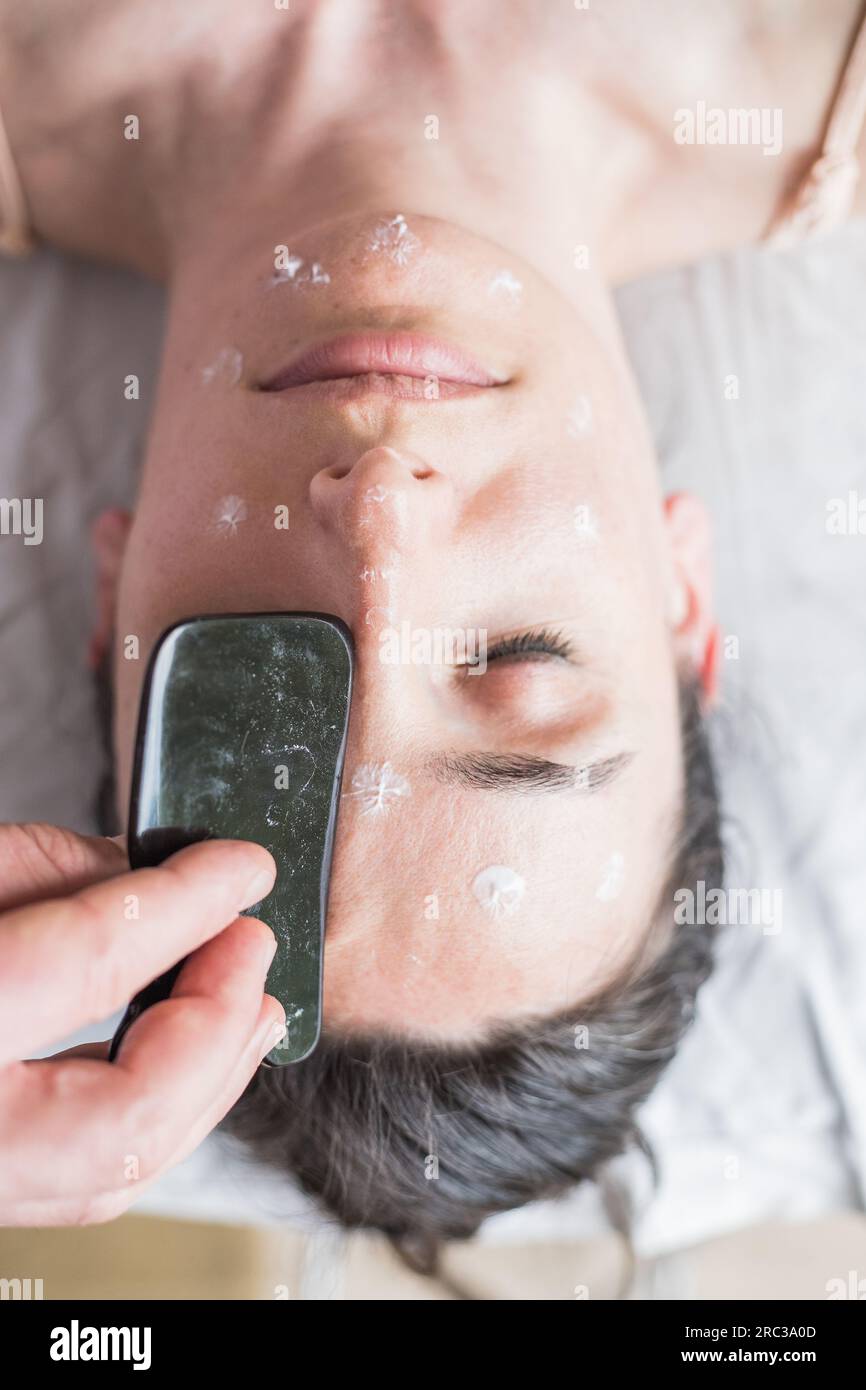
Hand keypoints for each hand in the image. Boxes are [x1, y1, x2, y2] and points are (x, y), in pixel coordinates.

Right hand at [0, 822, 284, 1226]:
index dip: (182, 909)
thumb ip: (56, 872)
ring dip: (206, 1075)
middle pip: (128, 1114)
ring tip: (244, 998)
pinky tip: (188, 1052)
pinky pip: (93, 1175)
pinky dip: (160, 1110)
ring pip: (120, 1168)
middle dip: (218, 1023)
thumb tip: (159, 876)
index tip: (242, 871)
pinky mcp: (0, 1188)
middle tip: (251, 944)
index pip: (87, 964)